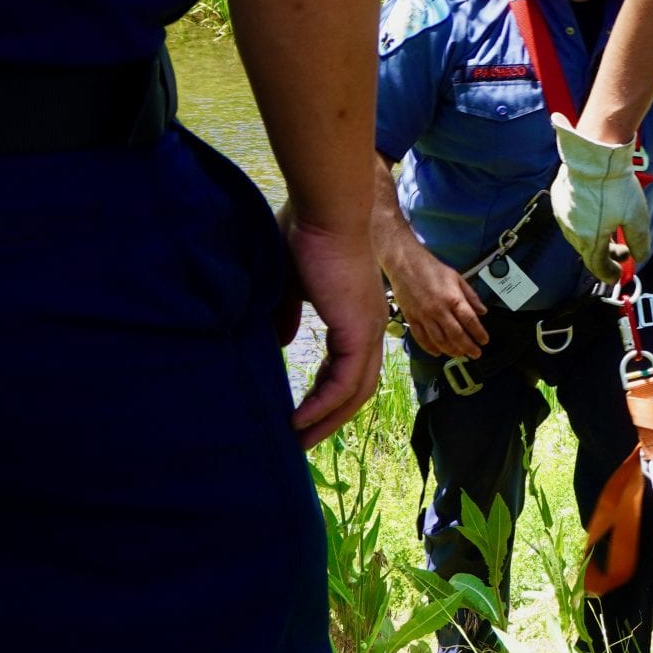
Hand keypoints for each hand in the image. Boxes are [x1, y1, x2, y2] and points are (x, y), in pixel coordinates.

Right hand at [277, 203, 387, 449]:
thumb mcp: (291, 284)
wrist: (325, 211)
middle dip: (330, 418)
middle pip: (357, 387)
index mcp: (357, 314)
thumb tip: (280, 341)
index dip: (326, 393)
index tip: (302, 414)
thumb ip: (287, 314)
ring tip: (298, 441)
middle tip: (302, 441)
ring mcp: (369, 329)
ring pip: (355, 391)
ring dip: (327, 420)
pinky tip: (299, 421)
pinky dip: (323, 406)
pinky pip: (344, 383)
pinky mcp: (359, 330)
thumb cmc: (307, 236)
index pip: (349, 366)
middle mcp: (371, 326)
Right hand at [383, 235, 488, 360]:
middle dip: (468, 347)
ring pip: (439, 340)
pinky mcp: (411, 318)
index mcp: (453, 299)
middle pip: (456, 335)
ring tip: (460, 355)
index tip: (484, 341)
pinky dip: (430, 348)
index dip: (479, 333)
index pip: (470, 321)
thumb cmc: (432, 269)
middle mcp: (439, 310)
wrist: (405, 263)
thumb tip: (482, 311)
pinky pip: (421, 338)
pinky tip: (438, 352)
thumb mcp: (457, 278)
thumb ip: (471, 296)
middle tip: (476, 354)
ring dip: (451, 350)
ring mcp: (424, 316)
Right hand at [549, 113, 652, 278]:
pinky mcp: (559, 198)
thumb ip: (639, 242)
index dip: (608, 274)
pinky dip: (585, 221)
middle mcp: (571, 231)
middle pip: (588, 251)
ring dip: (596, 237)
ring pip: (579, 234)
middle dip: (606, 254)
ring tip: (612, 228)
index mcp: (589, 240)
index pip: (597, 266)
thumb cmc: (616, 187)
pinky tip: (598, 210)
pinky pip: (572, 217)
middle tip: (623, 249)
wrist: (595, 156)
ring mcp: (562, 214)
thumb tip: (639, 257)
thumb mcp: (636, 218)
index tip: (617, 275)